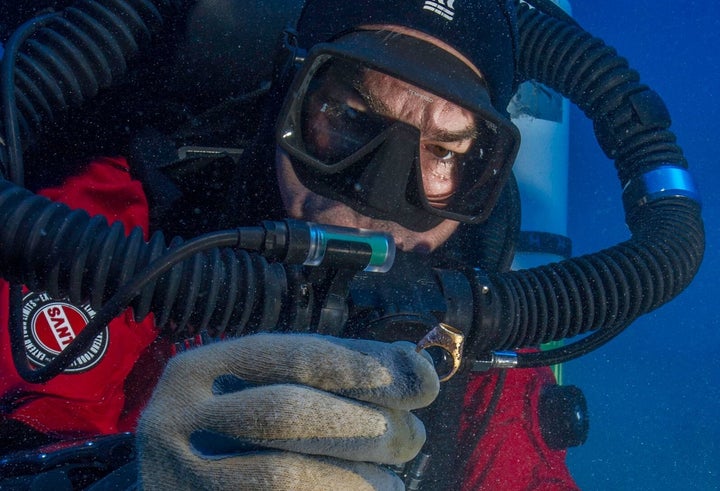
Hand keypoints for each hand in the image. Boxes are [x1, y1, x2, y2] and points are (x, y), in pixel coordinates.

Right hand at [136, 333, 439, 489]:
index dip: (359, 366)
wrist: (168, 487)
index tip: (418, 383)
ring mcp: (181, 477)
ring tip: (392, 482)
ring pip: (283, 474)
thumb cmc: (230, 433)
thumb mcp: (262, 389)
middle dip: (365, 424)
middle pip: (287, 412)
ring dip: (355, 478)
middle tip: (412, 438)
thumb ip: (329, 372)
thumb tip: (411, 365)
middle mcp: (176, 420)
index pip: (288, 356)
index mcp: (197, 371)